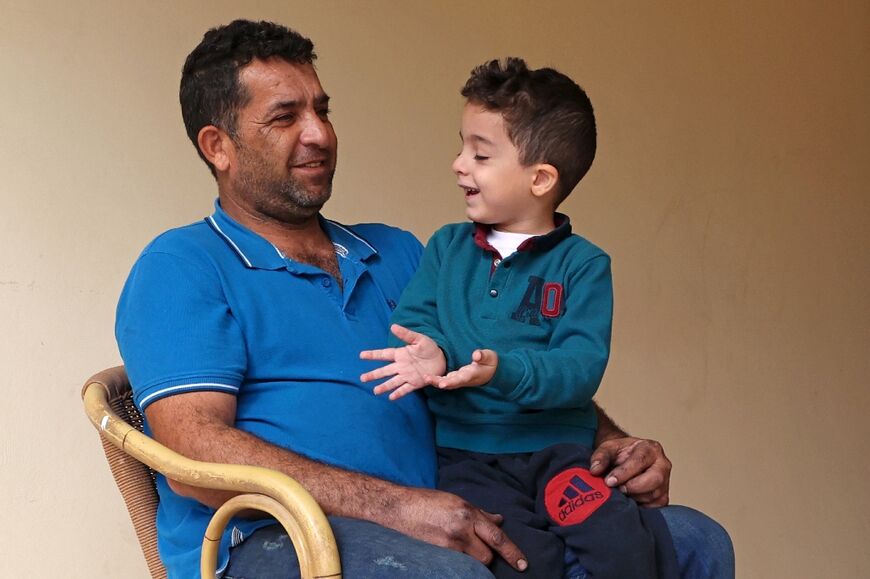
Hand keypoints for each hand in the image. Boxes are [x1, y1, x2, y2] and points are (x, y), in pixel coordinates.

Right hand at [360, 324, 446, 399]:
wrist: (442, 358)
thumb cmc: (429, 347)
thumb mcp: (418, 339)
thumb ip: (406, 334)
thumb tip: (393, 326)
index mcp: (401, 354)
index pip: (384, 354)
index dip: (373, 355)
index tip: (361, 355)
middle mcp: (401, 366)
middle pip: (385, 371)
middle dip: (374, 374)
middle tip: (362, 378)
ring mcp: (407, 375)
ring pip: (393, 381)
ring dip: (384, 386)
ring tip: (375, 391)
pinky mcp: (415, 383)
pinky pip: (405, 389)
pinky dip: (398, 393)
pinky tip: (391, 397)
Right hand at [393, 487, 527, 571]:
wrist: (400, 508)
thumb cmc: (428, 502)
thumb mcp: (457, 502)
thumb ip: (480, 513)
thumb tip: (499, 520)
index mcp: (468, 513)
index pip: (497, 537)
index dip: (512, 552)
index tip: (523, 564)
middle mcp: (461, 529)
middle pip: (487, 555)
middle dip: (487, 556)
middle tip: (481, 551)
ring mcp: (449, 543)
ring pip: (473, 562)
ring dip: (472, 558)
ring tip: (460, 547)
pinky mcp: (438, 553)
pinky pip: (457, 563)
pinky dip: (459, 560)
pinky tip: (451, 550)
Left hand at [430, 349, 497, 389]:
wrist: (492, 373)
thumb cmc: (490, 363)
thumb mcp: (490, 357)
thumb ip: (483, 356)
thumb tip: (476, 354)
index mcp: (472, 374)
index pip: (461, 379)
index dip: (451, 382)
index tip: (442, 384)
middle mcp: (464, 379)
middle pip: (450, 383)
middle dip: (438, 382)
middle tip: (427, 379)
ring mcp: (460, 379)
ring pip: (446, 382)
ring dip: (435, 381)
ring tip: (425, 378)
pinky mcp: (456, 377)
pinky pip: (445, 380)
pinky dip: (437, 380)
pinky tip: (427, 377)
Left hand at [589, 436, 670, 506]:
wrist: (627, 460)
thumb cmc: (620, 454)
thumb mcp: (608, 449)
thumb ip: (600, 457)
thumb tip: (595, 470)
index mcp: (650, 448)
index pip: (640, 461)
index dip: (624, 473)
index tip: (609, 481)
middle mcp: (662, 464)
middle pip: (654, 479)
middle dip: (633, 487)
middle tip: (618, 489)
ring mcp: (665, 482)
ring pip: (654, 495)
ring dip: (635, 497)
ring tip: (621, 493)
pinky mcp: (664, 497)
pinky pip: (655, 507)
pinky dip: (640, 506)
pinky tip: (629, 500)